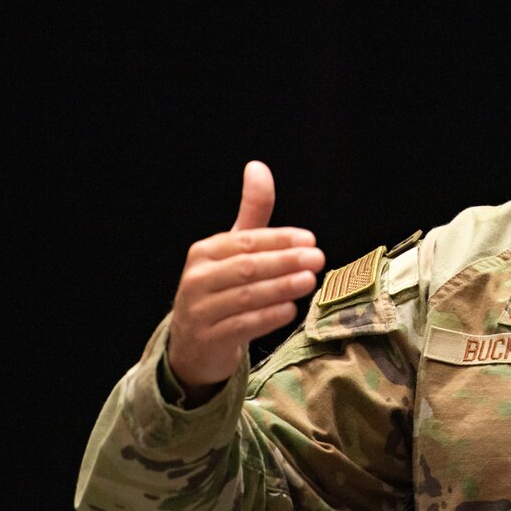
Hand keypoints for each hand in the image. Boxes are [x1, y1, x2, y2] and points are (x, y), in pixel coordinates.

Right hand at [166, 161, 324, 393]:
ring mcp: (200, 311)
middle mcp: (198, 279)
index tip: (310, 240)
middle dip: (285, 261)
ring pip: (246, 297)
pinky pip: (242, 326)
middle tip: (317, 258)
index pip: (246, 242)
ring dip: (281, 288)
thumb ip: (252, 213)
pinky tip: (290, 310)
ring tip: (309, 281)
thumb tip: (258, 166)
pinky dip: (267, 317)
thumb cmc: (221, 288)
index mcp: (205, 252)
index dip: (279, 240)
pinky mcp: (208, 339)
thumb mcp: (234, 250)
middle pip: (247, 267)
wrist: (193, 344)